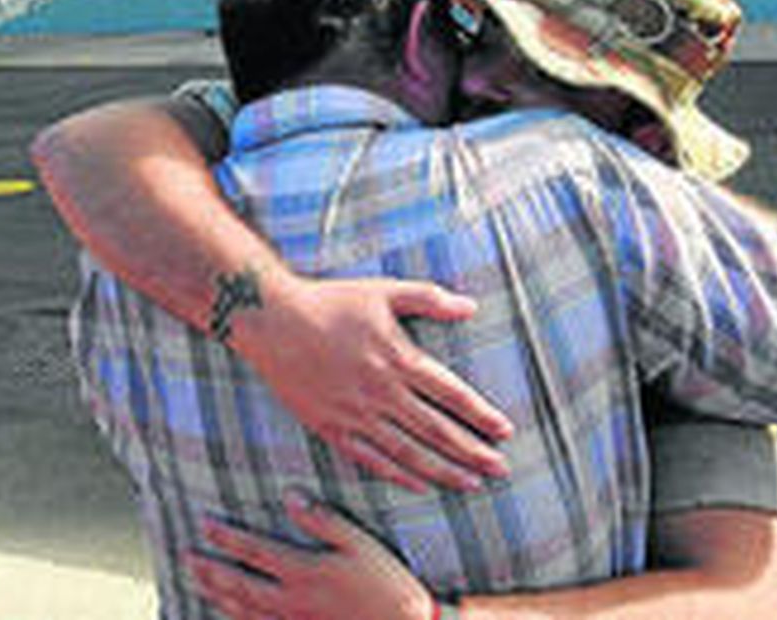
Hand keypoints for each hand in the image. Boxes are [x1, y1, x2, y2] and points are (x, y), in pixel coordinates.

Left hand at [187, 490, 435, 619]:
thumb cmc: (388, 585)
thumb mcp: (360, 544)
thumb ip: (322, 519)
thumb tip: (289, 495)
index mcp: (303, 571)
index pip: (254, 551)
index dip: (226, 537)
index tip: (204, 524)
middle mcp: (291, 601)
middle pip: (239, 584)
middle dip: (210, 570)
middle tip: (185, 557)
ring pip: (244, 611)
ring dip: (217, 595)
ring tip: (197, 583)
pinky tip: (230, 616)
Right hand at [232, 275, 511, 491]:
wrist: (271, 320)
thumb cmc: (329, 301)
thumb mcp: (382, 291)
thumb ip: (428, 298)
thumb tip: (472, 306)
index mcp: (397, 357)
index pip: (451, 394)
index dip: (480, 415)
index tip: (505, 431)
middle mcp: (380, 391)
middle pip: (436, 430)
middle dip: (472, 452)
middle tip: (500, 469)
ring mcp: (355, 413)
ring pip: (408, 451)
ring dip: (442, 470)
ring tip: (470, 484)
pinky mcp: (330, 426)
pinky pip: (370, 459)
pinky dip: (398, 475)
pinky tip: (420, 484)